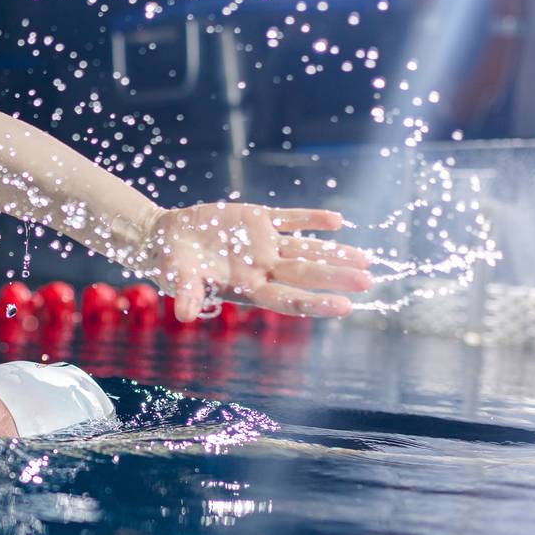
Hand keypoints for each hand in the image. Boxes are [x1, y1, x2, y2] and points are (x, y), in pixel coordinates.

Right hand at [134, 203, 372, 322]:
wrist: (166, 239)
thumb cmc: (171, 265)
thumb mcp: (176, 278)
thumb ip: (186, 293)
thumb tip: (185, 316)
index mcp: (247, 287)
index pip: (287, 299)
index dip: (316, 303)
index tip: (345, 307)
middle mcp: (261, 269)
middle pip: (305, 275)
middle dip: (336, 277)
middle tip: (368, 281)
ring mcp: (264, 245)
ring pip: (305, 250)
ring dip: (334, 253)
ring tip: (366, 259)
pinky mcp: (259, 220)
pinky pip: (290, 219)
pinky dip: (311, 219)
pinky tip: (337, 221)